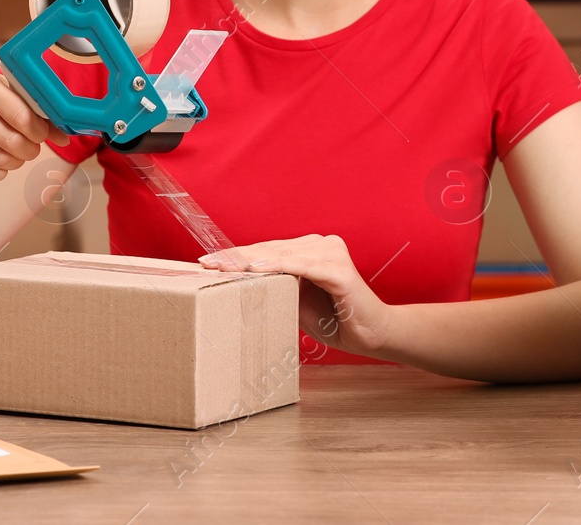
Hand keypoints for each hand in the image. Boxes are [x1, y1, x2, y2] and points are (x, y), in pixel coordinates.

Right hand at [0, 66, 67, 183]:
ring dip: (15, 163)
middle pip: (11, 140)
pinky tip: (2, 168)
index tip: (42, 136)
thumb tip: (64, 137)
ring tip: (18, 158)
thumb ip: (28, 108)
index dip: (39, 132)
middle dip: (30, 151)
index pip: (21, 115)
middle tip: (32, 150)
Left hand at [200, 235, 395, 357]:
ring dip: (252, 260)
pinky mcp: (339, 269)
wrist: (372, 335)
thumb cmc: (335, 319)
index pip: (266, 250)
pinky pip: (304, 266)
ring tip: (225, 266)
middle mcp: (321, 245)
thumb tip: (240, 286)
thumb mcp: (295, 303)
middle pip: (270, 249)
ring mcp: (331, 254)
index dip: (238, 256)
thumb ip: (275, 289)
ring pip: (283, 254)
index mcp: (308, 250)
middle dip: (237, 257)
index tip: (208, 262)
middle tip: (207, 263)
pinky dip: (280, 267)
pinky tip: (258, 269)